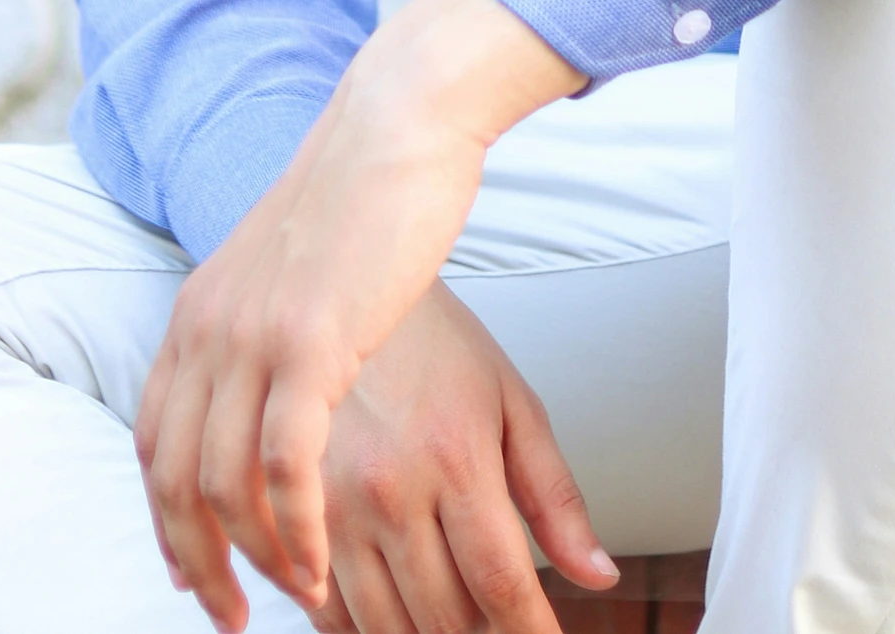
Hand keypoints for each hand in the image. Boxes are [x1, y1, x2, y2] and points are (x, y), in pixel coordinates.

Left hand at [135, 0, 585, 630]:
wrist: (398, 123)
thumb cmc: (369, 191)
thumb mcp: (294, 264)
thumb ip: (270, 318)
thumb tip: (280, 371)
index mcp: (200, 307)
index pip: (154, 437)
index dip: (165, 516)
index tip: (192, 570)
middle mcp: (208, 325)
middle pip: (172, 476)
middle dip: (196, 560)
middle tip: (233, 614)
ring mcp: (252, 334)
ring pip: (221, 483)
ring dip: (255, 555)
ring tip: (294, 594)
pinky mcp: (308, 342)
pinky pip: (281, 466)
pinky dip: (293, 528)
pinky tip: (316, 561)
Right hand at [306, 281, 616, 633]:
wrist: (343, 295)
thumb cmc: (436, 345)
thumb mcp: (510, 403)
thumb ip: (554, 497)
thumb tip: (599, 577)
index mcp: (455, 459)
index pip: (502, 585)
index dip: (531, 632)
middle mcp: (391, 491)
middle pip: (448, 620)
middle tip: (503, 616)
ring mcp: (335, 509)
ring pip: (390, 629)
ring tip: (458, 610)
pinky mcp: (294, 518)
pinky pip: (331, 617)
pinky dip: (370, 629)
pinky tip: (399, 605)